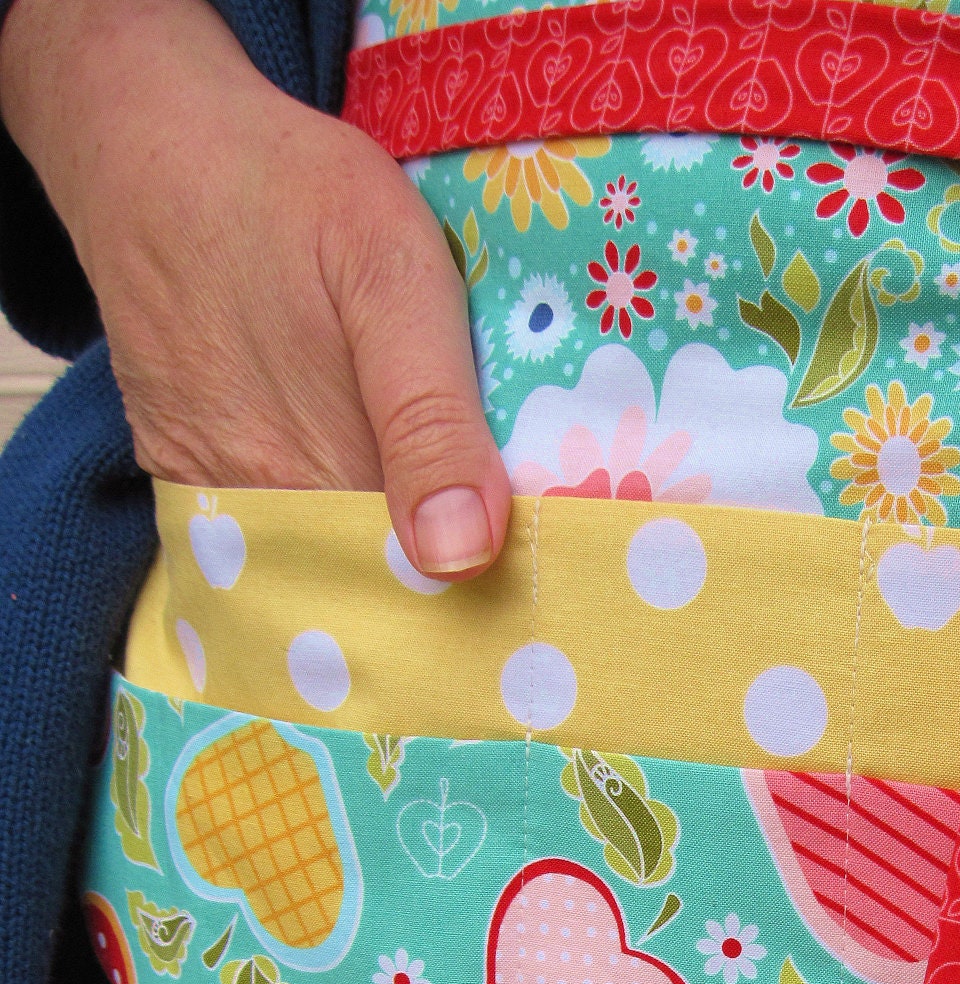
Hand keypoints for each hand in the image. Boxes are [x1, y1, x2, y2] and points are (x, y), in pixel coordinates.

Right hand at [0, 0, 510, 578]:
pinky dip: (316, 535)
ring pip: (317, 564)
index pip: (422, 589)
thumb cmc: (296, 198)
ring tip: (445, 550)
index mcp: (330, 472)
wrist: (151, 141)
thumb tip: (460, 556)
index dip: (483, 600)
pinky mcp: (178, 462)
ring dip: (381, 570)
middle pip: (370, 586)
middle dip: (438, 595)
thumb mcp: (396, 282)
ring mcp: (210, 486)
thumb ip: (432, 421)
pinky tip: (363, 508)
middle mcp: (262, 501)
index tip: (542, 594)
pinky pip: (262, 530)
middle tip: (509, 579)